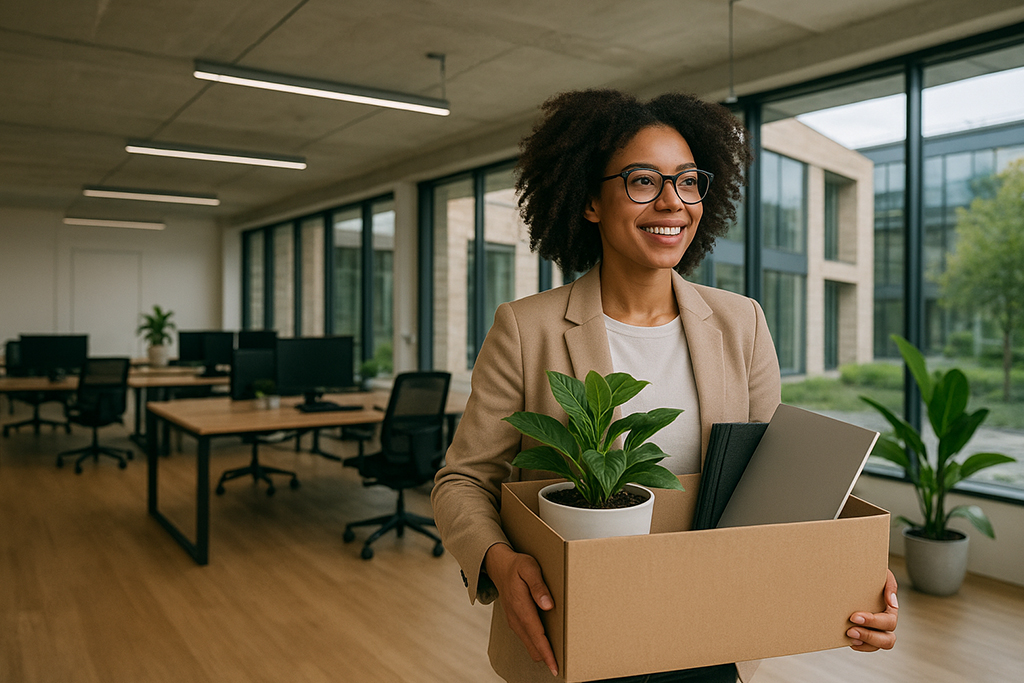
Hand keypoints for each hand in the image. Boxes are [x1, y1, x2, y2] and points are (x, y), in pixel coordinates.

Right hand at [484, 542, 557, 675]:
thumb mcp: (529, 568)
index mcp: (520, 606)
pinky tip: (546, 644)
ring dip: (542, 652)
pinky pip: (527, 638)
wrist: (499, 567)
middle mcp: (516, 618)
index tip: (555, 666)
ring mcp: (514, 621)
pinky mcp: (515, 621)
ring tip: (557, 657)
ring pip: (529, 644)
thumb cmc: (517, 566)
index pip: (536, 634)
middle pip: (533, 646)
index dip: (546, 652)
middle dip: (546, 657)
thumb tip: (548, 605)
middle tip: (562, 664)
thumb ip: (538, 586)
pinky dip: (537, 645)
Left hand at [847, 568, 898, 651]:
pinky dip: (858, 645)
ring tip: (849, 635)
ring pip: (878, 646)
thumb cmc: (867, 572)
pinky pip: (865, 646)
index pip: (889, 622)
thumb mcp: (881, 573)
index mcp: (890, 610)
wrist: (853, 572)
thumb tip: (892, 603)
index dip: (873, 622)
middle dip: (869, 636)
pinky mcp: (863, 633)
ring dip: (864, 643)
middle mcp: (885, 623)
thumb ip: (889, 584)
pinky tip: (847, 639)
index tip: (854, 616)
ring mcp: (875, 630)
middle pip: (887, 640)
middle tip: (850, 630)